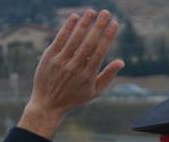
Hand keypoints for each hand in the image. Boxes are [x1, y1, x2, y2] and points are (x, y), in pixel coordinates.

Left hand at [18, 10, 124, 138]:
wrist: (48, 103)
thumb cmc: (74, 97)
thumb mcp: (95, 92)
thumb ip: (108, 76)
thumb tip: (121, 62)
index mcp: (88, 75)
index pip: (100, 51)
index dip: (108, 36)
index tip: (115, 24)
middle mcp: (74, 67)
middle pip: (89, 42)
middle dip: (99, 26)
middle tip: (106, 12)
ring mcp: (61, 61)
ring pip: (74, 38)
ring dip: (84, 23)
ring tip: (92, 11)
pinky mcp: (49, 57)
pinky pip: (60, 39)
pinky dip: (67, 28)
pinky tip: (74, 17)